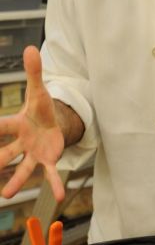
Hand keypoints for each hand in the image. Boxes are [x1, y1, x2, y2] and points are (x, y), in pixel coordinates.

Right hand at [0, 46, 64, 201]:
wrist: (52, 123)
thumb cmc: (41, 109)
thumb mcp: (39, 90)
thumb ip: (34, 72)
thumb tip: (31, 47)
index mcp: (16, 124)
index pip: (0, 127)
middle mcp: (21, 142)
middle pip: (6, 152)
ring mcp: (33, 154)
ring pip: (22, 169)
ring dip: (15, 182)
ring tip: (6, 195)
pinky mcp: (48, 161)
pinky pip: (50, 175)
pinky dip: (55, 185)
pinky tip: (58, 197)